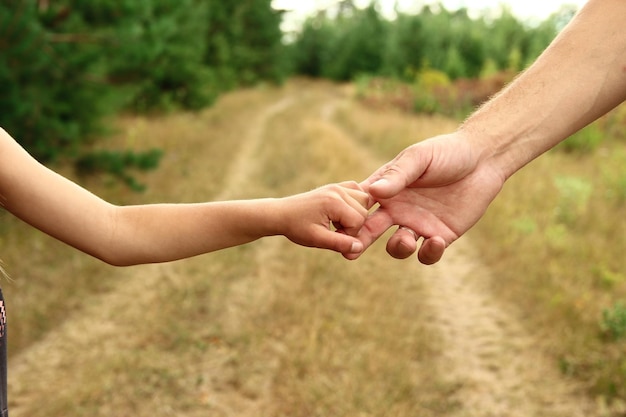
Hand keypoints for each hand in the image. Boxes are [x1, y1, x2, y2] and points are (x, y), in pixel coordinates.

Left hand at [280, 181, 369, 254]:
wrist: (281, 214)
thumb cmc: (296, 227)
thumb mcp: (317, 239)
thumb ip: (339, 244)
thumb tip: (359, 247)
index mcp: (333, 202)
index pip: (359, 221)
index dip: (349, 234)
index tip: (333, 236)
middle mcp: (338, 190)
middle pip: (363, 210)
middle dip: (353, 225)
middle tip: (334, 230)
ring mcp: (337, 186)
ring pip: (364, 200)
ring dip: (355, 214)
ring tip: (336, 222)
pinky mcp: (335, 186)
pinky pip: (357, 192)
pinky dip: (354, 204)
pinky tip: (340, 214)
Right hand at [347, 133, 504, 263]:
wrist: (484, 160)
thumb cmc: (447, 152)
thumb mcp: (419, 158)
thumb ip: (397, 176)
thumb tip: (372, 192)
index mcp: (387, 189)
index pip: (360, 205)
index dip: (348, 216)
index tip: (340, 223)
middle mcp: (398, 209)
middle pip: (371, 230)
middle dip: (359, 242)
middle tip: (349, 252)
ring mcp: (418, 224)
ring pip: (398, 247)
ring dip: (398, 248)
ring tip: (406, 240)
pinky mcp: (440, 236)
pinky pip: (427, 253)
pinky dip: (428, 252)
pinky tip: (435, 241)